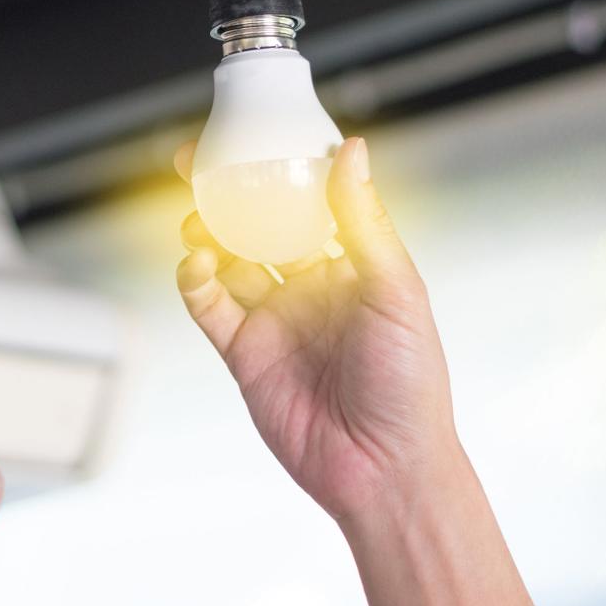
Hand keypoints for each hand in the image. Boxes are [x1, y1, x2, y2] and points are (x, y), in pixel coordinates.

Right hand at [176, 137, 530, 605]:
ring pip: (225, 260)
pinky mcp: (243, 353)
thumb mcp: (395, 290)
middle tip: (196, 163)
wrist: (384, 469)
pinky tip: (196, 266)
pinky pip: (209, 306)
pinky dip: (194, 281)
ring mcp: (273, 319)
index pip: (306, 202)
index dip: (276, 169)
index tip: (250, 136)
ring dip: (205, 234)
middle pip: (256, 226)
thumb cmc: (411, 385)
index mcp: (350, 266)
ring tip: (196, 218)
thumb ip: (362, 221)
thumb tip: (351, 151)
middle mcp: (308, 287)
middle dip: (225, 194)